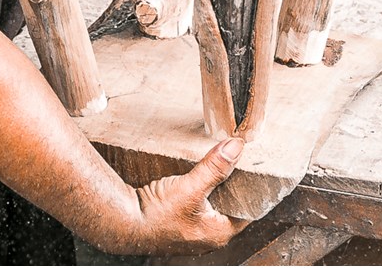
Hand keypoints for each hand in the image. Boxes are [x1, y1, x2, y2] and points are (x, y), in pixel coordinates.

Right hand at [126, 137, 248, 255]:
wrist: (125, 224)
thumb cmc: (157, 215)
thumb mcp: (190, 188)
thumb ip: (214, 168)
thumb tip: (236, 147)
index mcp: (219, 233)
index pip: (248, 209)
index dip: (253, 186)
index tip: (256, 164)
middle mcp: (209, 234)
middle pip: (231, 203)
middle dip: (233, 181)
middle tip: (237, 157)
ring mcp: (193, 228)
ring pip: (213, 201)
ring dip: (214, 182)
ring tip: (218, 160)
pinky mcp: (179, 220)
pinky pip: (198, 201)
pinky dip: (200, 186)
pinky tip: (196, 172)